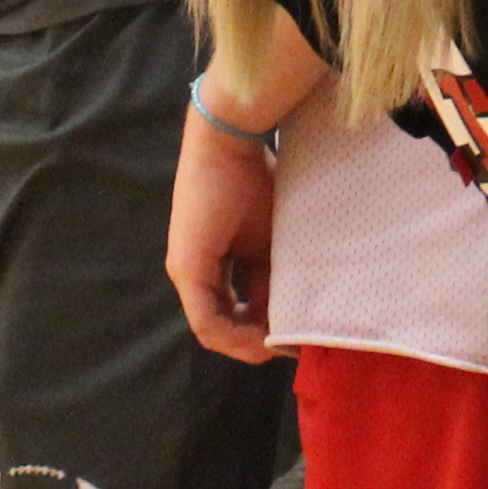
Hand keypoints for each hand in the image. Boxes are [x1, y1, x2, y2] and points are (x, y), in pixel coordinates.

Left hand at [166, 110, 280, 360]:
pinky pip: (207, 321)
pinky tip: (263, 341)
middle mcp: (197, 272)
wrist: (229, 142)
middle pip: (227, 324)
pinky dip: (235, 337)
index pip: (241, 309)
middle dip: (260, 340)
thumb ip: (279, 271)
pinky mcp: (187, 270)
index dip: (269, 327)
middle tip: (294, 344)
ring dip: (248, 343)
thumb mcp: (275, 236)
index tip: (299, 333)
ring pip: (215, 328)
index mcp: (218, 261)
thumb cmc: (255, 177)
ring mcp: (188, 273)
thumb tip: (298, 310)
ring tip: (280, 346)